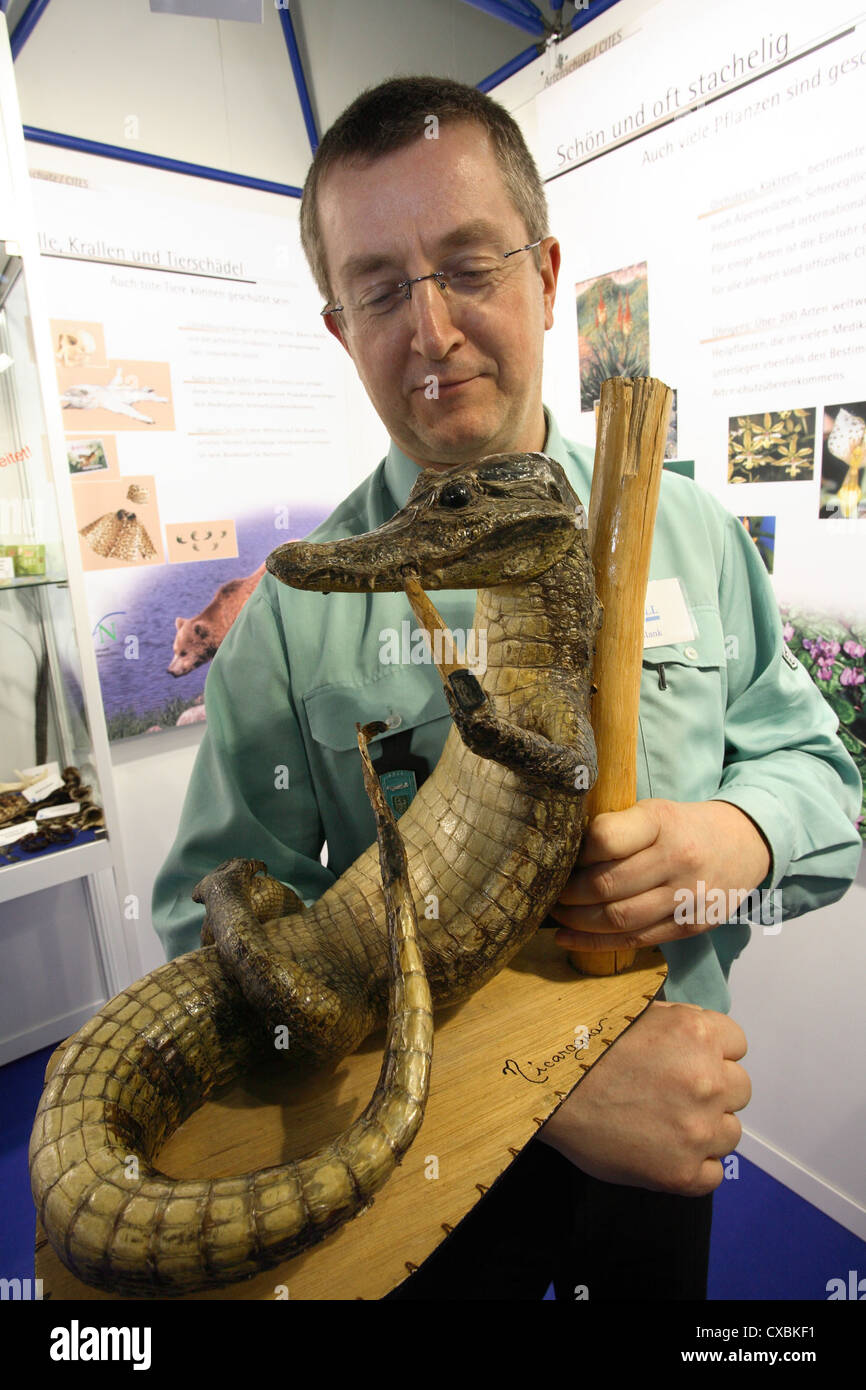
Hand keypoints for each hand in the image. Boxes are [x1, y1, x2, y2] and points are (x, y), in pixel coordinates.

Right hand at [538, 1001, 750, 1194]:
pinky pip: (713, 1174)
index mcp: (698, 1034)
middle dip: (714, 1090)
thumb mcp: (638, 1014)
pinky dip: (694, 1167)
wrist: (550, 1094)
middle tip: (674, 1094)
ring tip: (665, 1124)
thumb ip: (680, 1024)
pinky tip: (664, 1152)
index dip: (713, 1052)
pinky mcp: (684, 1174)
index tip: (689, 1061)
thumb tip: (704, 1037)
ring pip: (730, 1133)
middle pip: (740, 1088)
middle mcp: (709, 1080)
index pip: (737, 1044)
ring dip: (706, 1129)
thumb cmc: (587, 1048)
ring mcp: (699, 1131)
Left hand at [550, 797, 771, 951]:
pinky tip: (569, 938)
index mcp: (662, 821)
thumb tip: (562, 855)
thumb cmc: (684, 826)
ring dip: (578, 921)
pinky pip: (636, 940)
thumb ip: (616, 828)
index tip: (561, 857)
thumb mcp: (653, 811)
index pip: (604, 838)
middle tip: (549, 892)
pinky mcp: (692, 926)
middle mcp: (678, 859)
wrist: (744, 845)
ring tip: (558, 914)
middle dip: (568, 893)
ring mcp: (688, 897)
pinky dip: (596, 943)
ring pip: (619, 918)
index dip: (575, 853)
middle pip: (606, 885)